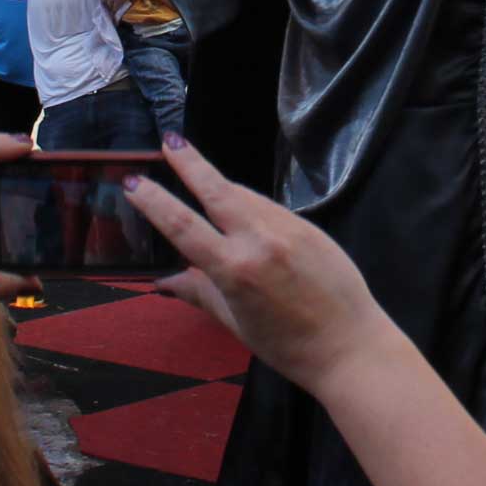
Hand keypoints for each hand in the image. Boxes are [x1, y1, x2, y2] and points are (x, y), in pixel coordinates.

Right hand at [124, 139, 399, 396]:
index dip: (155, 202)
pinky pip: (269, 207)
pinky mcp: (309, 226)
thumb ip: (201, 293)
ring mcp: (288, 228)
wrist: (350, 344)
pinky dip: (249, 203)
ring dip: (220, 185)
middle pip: (216, 189)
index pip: (183, 226)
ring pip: (244, 195)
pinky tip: (241, 209)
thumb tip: (165, 281)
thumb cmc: (288, 345)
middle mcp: (259, 240)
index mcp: (234, 270)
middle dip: (189, 162)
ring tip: (196, 173)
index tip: (135, 181)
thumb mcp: (237, 322)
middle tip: (170, 140)